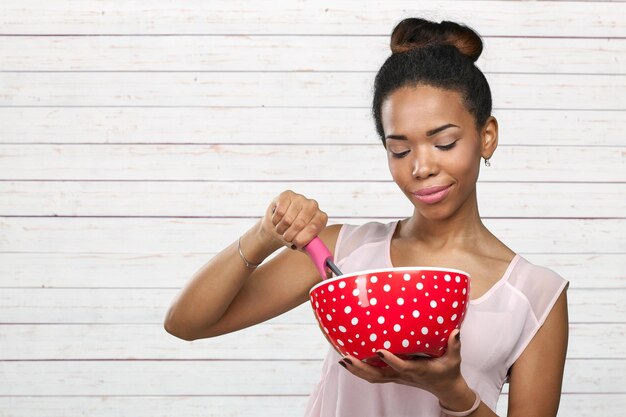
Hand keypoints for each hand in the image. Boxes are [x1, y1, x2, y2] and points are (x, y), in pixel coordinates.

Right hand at [259, 190, 327, 249]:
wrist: (277, 227)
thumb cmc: (293, 236)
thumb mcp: (304, 246)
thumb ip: (315, 253)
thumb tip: (325, 265)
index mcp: (321, 218)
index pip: (314, 227)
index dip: (303, 238)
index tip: (296, 243)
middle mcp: (313, 205)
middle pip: (300, 223)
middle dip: (290, 235)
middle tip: (287, 237)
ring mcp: (300, 198)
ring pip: (288, 218)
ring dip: (281, 229)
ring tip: (282, 229)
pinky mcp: (287, 194)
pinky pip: (280, 211)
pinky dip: (276, 221)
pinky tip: (277, 220)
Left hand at [338, 329, 467, 399]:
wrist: (445, 388)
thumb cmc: (448, 371)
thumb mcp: (453, 359)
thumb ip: (454, 345)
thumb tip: (456, 331)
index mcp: (416, 370)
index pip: (400, 366)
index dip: (389, 360)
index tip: (378, 350)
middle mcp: (402, 375)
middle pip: (377, 375)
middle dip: (361, 367)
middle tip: (346, 358)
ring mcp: (395, 377)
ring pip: (372, 377)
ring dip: (357, 370)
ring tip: (343, 360)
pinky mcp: (392, 376)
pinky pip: (373, 375)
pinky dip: (360, 370)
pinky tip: (349, 362)